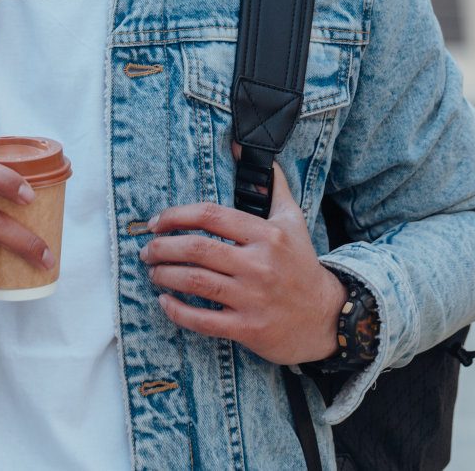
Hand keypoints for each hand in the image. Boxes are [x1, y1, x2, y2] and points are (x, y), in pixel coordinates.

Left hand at [142, 162, 346, 364]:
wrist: (327, 317)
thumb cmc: (301, 264)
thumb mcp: (292, 218)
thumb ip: (270, 183)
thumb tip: (239, 145)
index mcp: (266, 234)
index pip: (210, 215)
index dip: (175, 216)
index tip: (156, 222)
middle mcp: (259, 264)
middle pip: (195, 248)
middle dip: (161, 248)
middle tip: (147, 250)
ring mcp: (253, 298)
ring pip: (194, 282)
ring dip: (164, 275)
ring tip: (153, 272)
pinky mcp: (248, 328)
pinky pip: (202, 320)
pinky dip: (177, 310)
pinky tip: (165, 301)